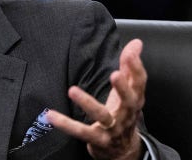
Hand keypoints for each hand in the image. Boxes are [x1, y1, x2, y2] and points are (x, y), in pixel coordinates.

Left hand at [46, 39, 146, 159]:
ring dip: (87, 103)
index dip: (136, 67)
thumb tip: (136, 43)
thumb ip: (130, 67)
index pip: (139, 83)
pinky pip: (80, 131)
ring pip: (101, 116)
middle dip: (122, 87)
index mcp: (134, 100)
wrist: (123, 150)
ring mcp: (112, 128)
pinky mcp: (97, 139)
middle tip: (115, 73)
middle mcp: (126, 114)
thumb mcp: (128, 92)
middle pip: (128, 100)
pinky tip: (51, 115)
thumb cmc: (123, 114)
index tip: (130, 53)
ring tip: (72, 90)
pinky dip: (66, 124)